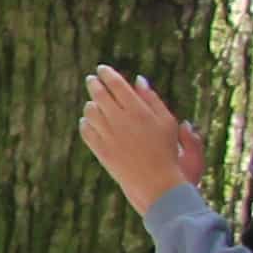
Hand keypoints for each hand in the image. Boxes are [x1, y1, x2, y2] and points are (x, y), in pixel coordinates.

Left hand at [76, 67, 207, 215]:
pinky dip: (85, 122)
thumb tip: (138, 79)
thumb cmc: (167, 151)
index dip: (107, 74)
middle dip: (94, 84)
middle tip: (92, 79)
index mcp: (138, 110)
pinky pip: (85, 130)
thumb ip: (152, 99)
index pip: (117, 84)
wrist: (156, 183)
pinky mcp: (100, 150)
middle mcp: (120, 120)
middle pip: (99, 94)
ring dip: (90, 104)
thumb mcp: (166, 122)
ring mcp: (108, 136)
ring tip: (93, 102)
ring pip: (90, 111)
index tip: (102, 69)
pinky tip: (89, 121)